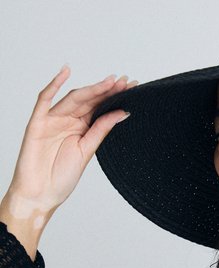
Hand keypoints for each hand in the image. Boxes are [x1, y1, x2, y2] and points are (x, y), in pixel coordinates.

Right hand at [7, 66, 137, 220]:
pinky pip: (44, 100)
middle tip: (126, 82)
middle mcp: (67, 121)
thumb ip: (102, 130)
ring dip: (91, 88)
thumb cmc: (61, 177)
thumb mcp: (87, 151)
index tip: (133, 88)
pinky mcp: (38, 122)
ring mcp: (52, 120)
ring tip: (111, 82)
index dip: (114, 97)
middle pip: (89, 100)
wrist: (41, 195)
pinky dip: (53, 85)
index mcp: (81, 128)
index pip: (99, 107)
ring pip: (73, 98)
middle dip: (107, 90)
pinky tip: (66, 72)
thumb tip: (123, 112)